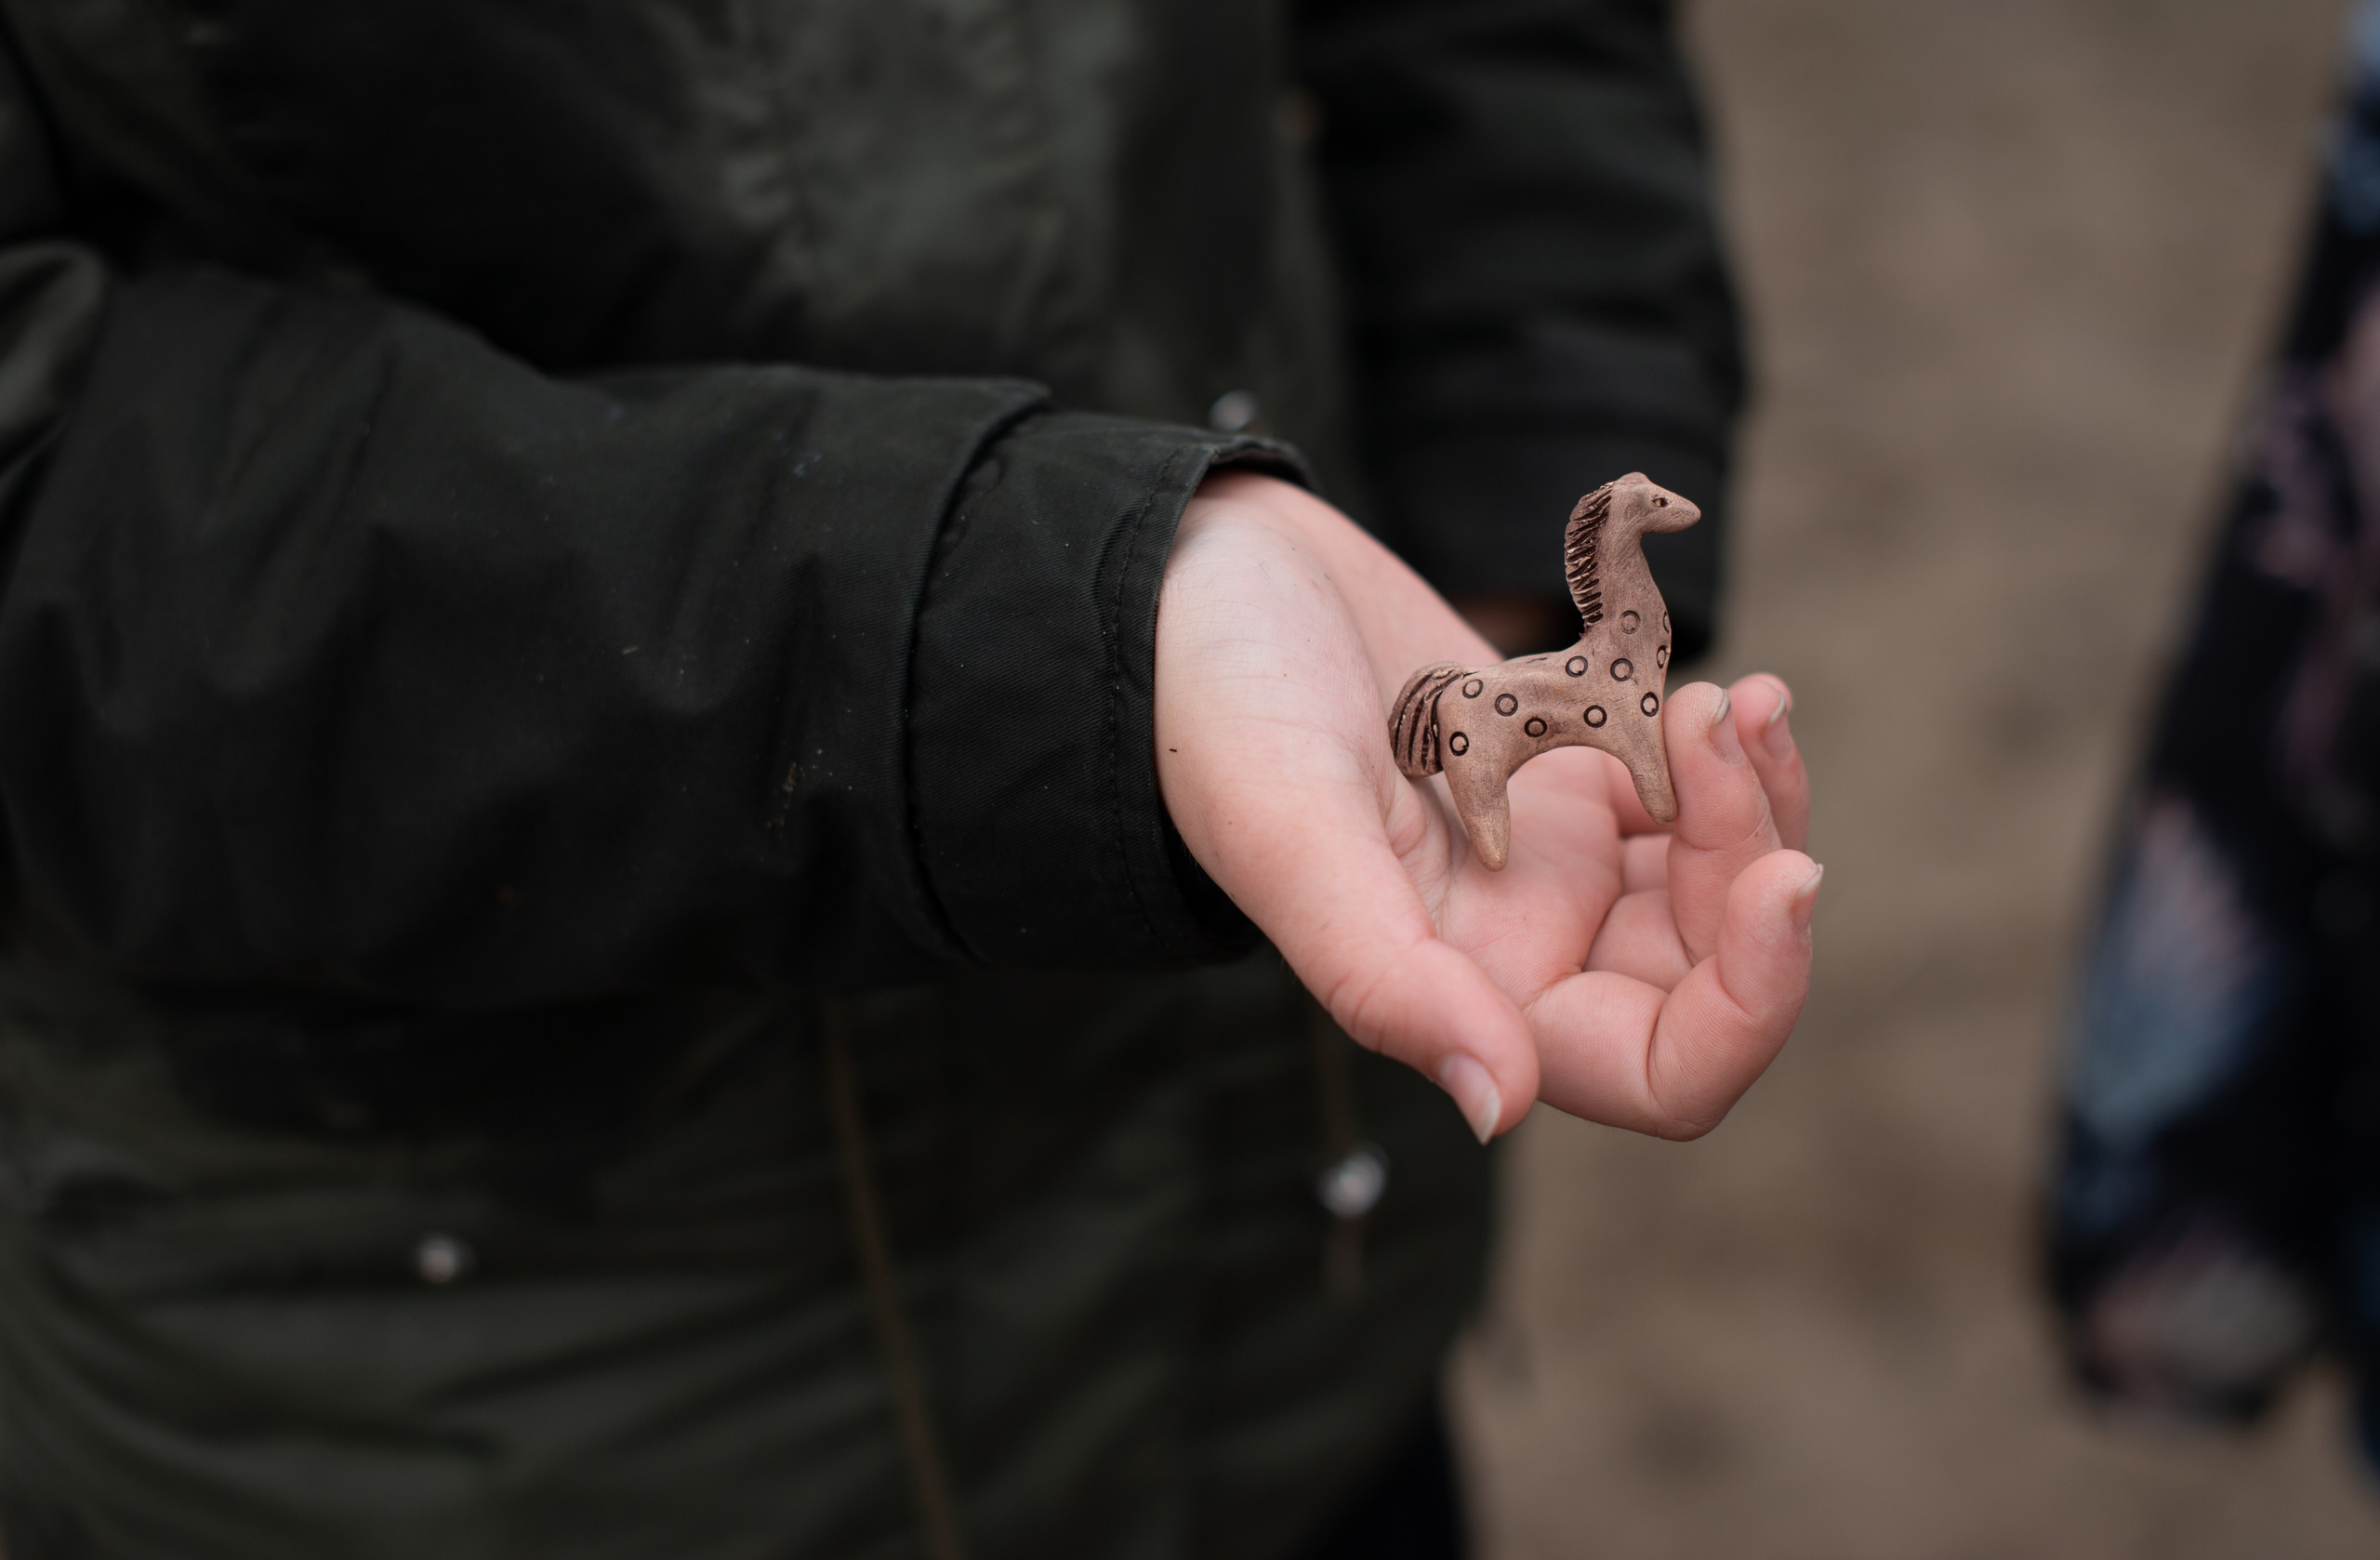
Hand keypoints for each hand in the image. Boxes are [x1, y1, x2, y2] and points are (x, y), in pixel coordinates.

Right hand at [1154, 472, 1818, 1141]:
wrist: (1186, 573)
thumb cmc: (1210, 700)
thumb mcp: (1288, 831)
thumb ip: (1383, 975)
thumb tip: (1498, 1110)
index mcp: (1465, 987)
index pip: (1662, 1070)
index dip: (1751, 1004)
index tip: (1784, 875)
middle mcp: (1520, 939)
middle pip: (1715, 959)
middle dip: (1753, 852)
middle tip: (1724, 716)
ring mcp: (1547, 851)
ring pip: (1717, 869)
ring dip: (1752, 789)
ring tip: (1733, 693)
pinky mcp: (1559, 763)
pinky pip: (1689, 783)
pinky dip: (1723, 741)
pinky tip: (1712, 685)